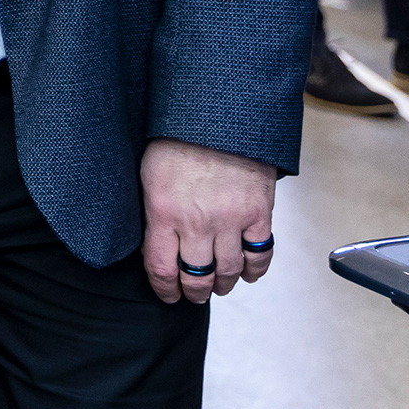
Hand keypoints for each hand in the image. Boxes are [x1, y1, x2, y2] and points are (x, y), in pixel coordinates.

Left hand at [139, 137, 276, 303]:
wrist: (218, 113)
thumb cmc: (176, 136)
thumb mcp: (148, 172)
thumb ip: (152, 208)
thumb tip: (151, 237)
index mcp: (163, 213)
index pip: (161, 269)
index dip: (164, 289)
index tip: (166, 295)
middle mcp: (197, 223)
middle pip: (197, 277)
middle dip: (193, 292)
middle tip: (192, 295)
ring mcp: (230, 220)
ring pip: (228, 271)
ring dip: (223, 284)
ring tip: (219, 286)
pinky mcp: (258, 214)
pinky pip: (260, 254)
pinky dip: (255, 270)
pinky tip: (248, 273)